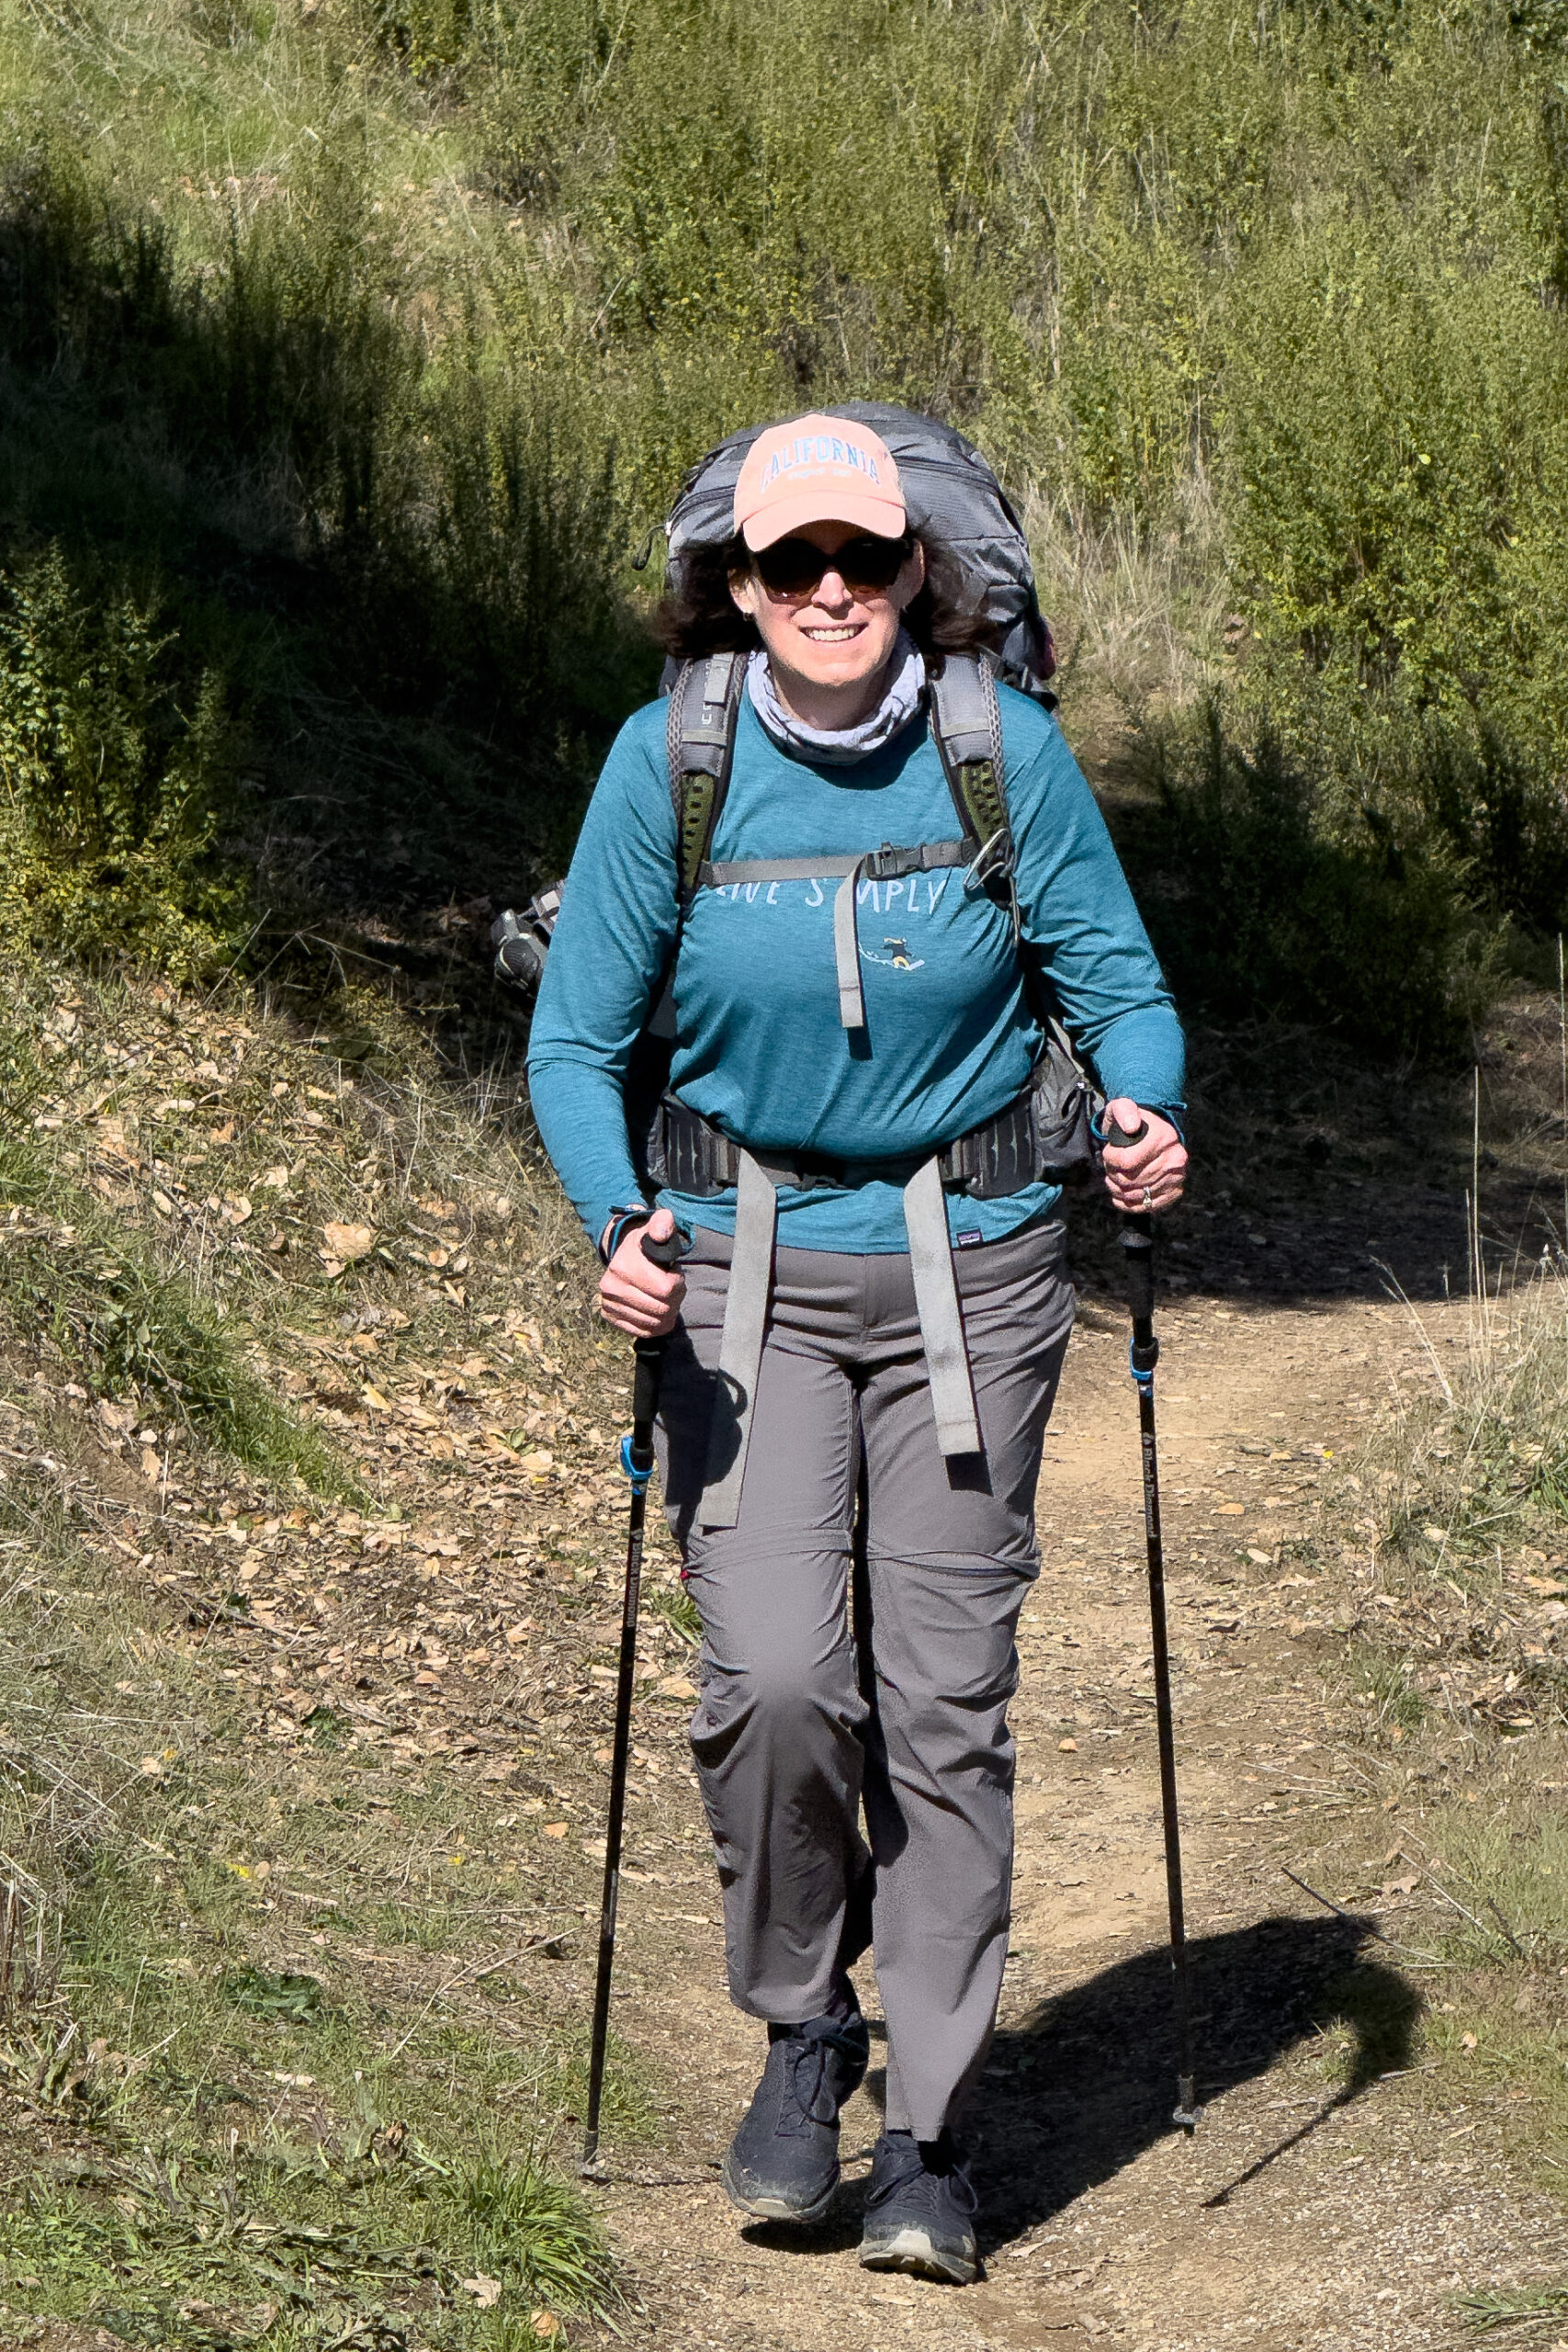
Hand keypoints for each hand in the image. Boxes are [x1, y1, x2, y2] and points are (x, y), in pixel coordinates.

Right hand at [597, 1205, 685, 1338]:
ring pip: (654, 1324)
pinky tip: (659, 1312)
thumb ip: (663, 1224)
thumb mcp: (657, 1226)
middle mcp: (610, 1287)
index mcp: (622, 1266)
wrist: (624, 1254)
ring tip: (665, 1297)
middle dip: (675, 1300)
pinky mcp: (610, 1317)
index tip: (674, 1274)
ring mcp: (608, 1304)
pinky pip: (642, 1332)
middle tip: (673, 1288)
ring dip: (667, 1313)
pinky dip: (656, 1326)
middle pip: (661, 1309)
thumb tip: (660, 1234)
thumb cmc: (647, 1243)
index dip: (678, 1284)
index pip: (666, 1290)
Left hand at [1102, 1099, 1186, 1214]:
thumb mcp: (1123, 1108)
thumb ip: (1123, 1111)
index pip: (1126, 1162)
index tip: (1109, 1153)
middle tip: (1112, 1167)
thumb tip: (1131, 1127)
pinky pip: (1147, 1207)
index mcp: (1164, 1138)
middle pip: (1130, 1181)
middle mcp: (1175, 1159)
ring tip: (1116, 1179)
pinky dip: (1129, 1205)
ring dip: (1118, 1190)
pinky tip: (1122, 1195)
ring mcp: (1177, 1178)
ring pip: (1136, 1195)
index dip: (1110, 1160)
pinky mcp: (1174, 1192)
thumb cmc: (1133, 1123)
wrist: (1152, 1134)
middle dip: (1113, 1175)